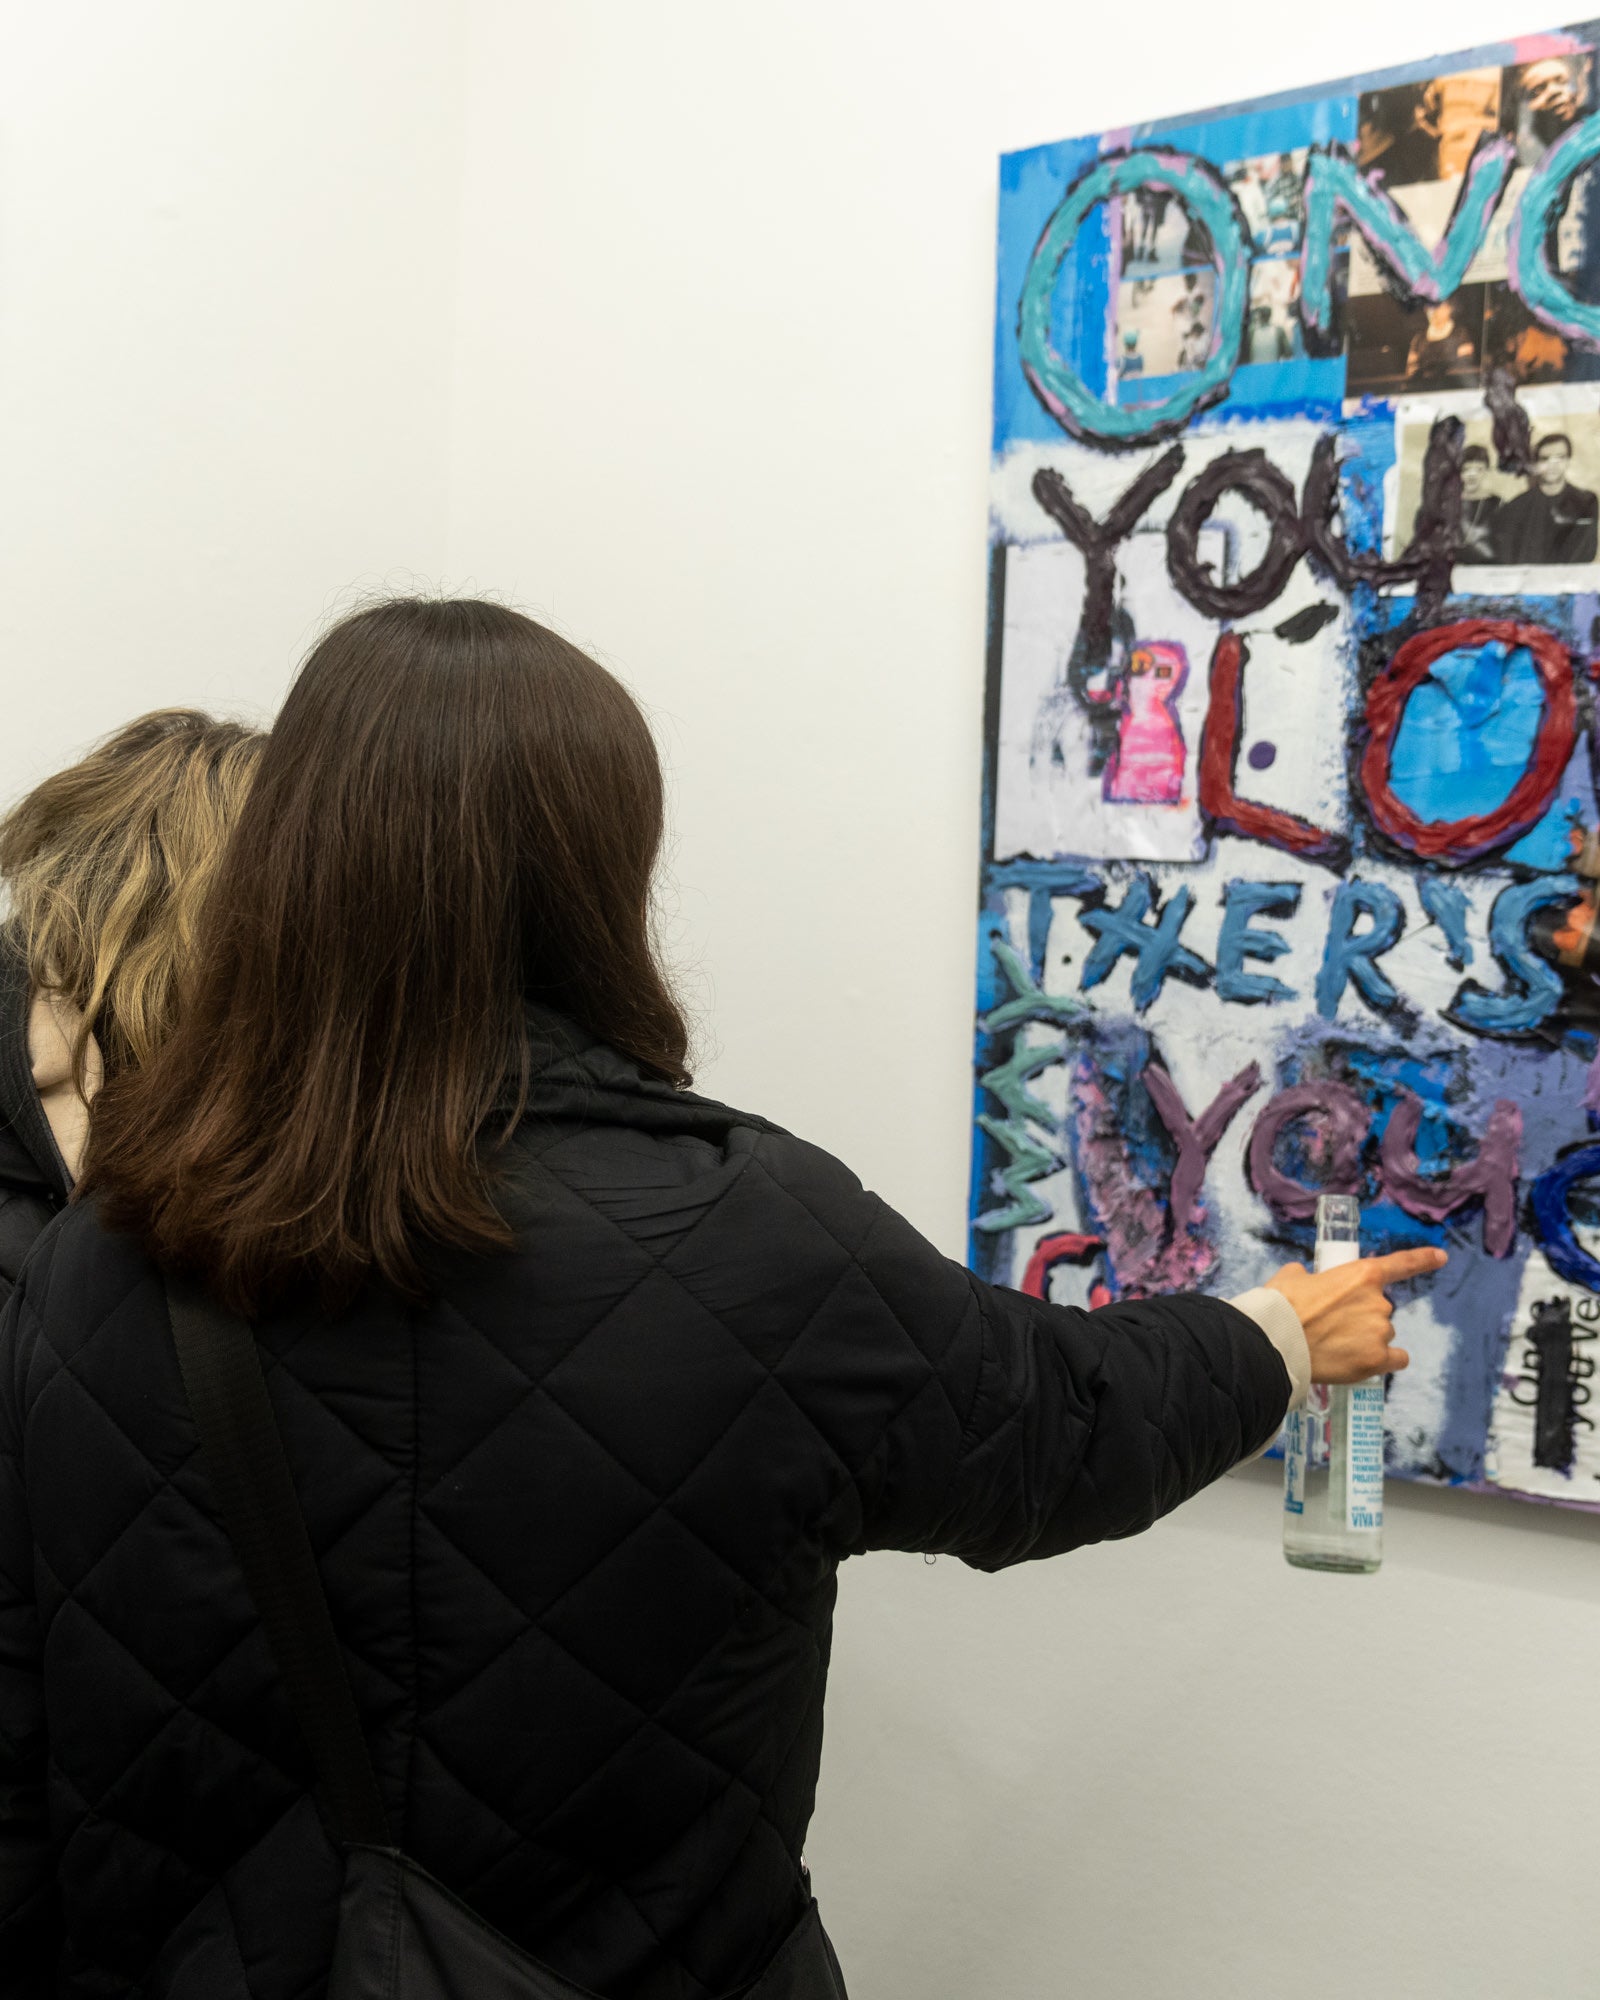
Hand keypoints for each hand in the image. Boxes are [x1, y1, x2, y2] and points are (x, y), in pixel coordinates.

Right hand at [1264, 1247, 1445, 1383]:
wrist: (1276, 1342)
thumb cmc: (1281, 1306)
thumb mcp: (1292, 1277)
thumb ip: (1308, 1275)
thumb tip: (1305, 1278)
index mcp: (1361, 1275)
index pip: (1401, 1264)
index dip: (1423, 1259)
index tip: (1441, 1257)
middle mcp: (1378, 1302)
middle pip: (1380, 1309)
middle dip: (1360, 1316)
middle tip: (1331, 1325)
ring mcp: (1380, 1333)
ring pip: (1382, 1334)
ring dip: (1366, 1338)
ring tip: (1334, 1346)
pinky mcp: (1376, 1360)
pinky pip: (1394, 1359)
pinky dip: (1382, 1359)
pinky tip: (1362, 1361)